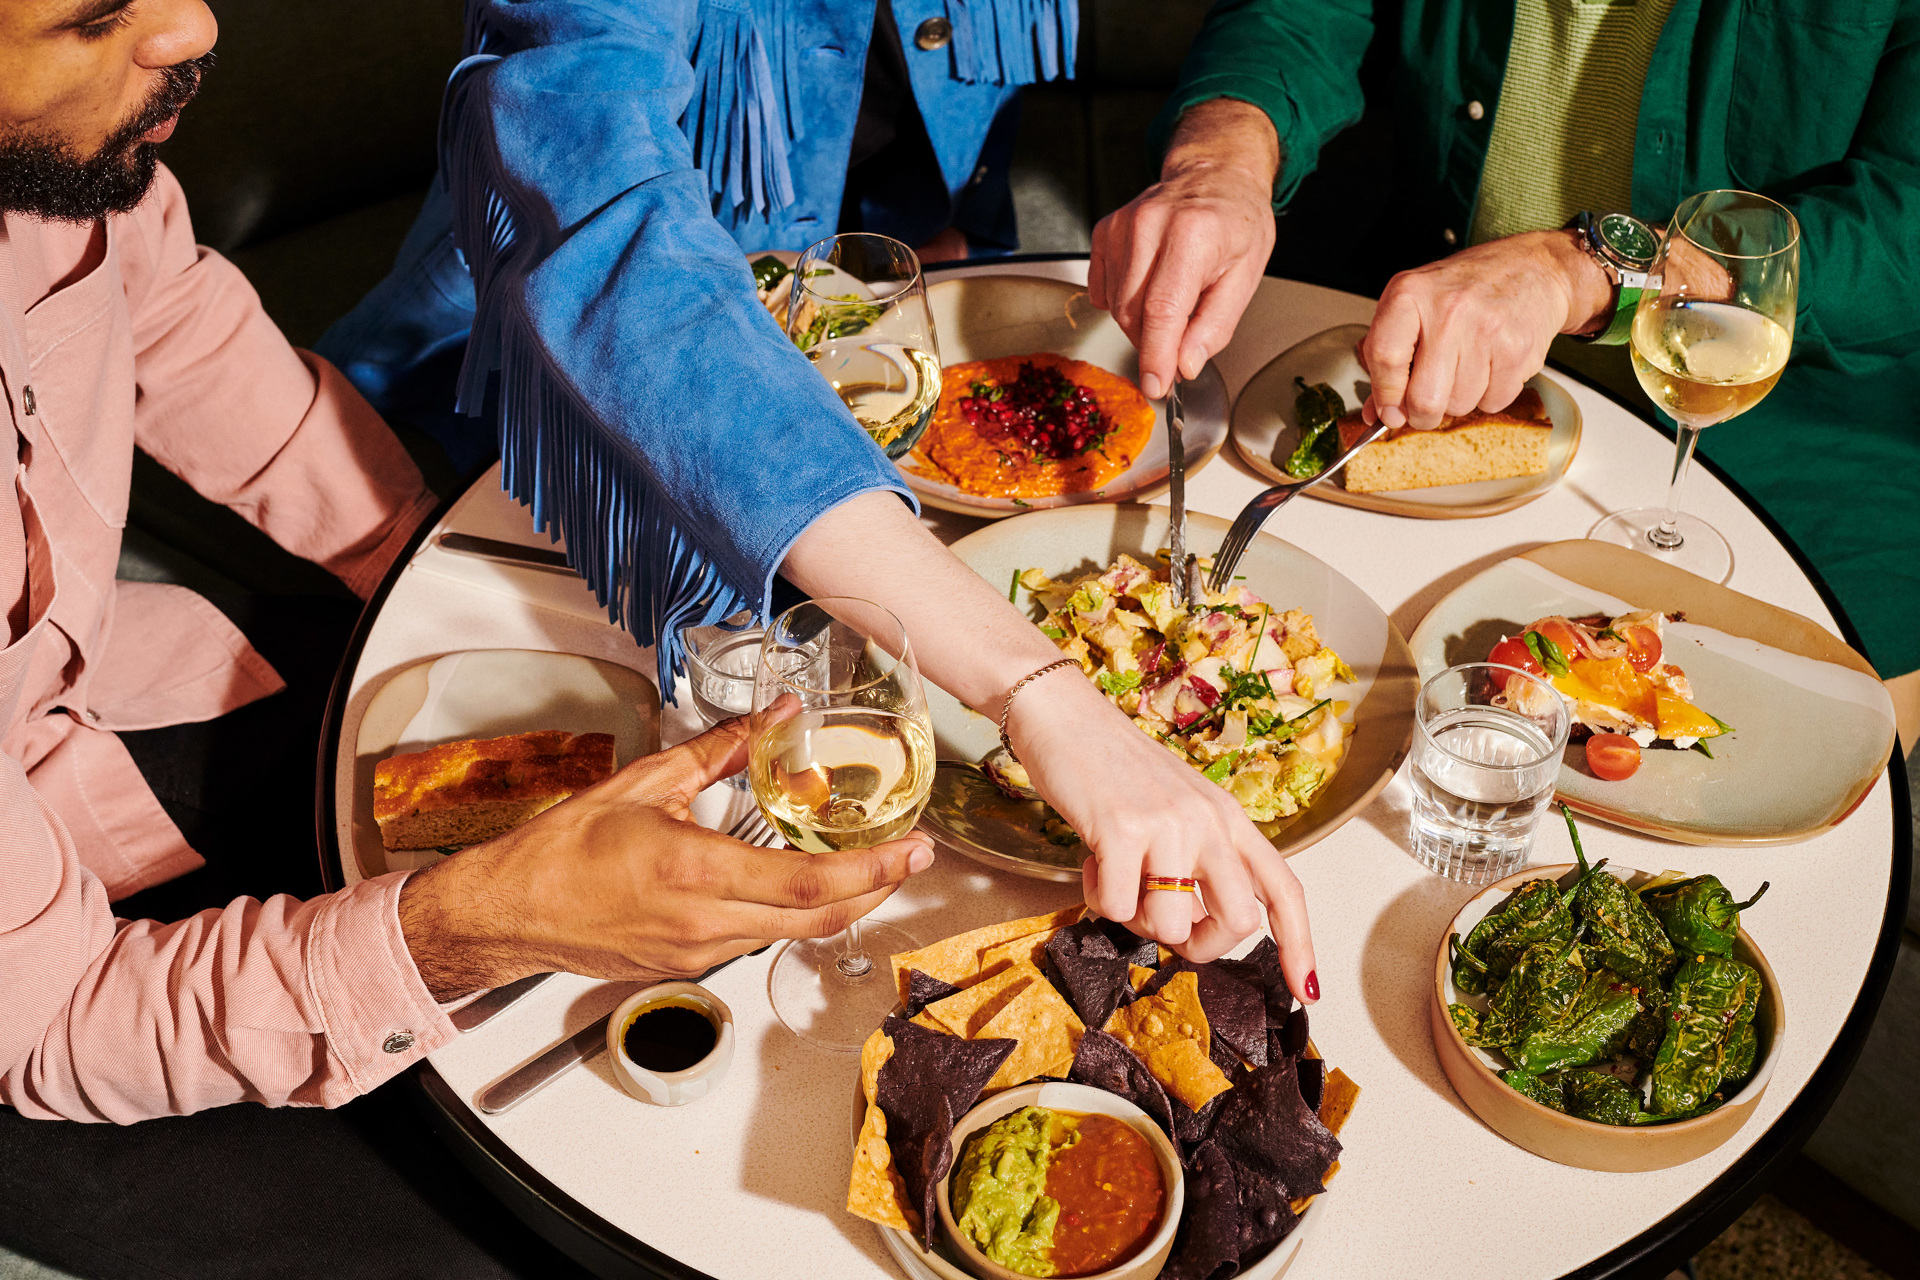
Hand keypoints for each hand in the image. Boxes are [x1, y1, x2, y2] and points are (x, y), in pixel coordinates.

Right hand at [397, 719, 933, 999]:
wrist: (508, 914)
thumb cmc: (559, 853)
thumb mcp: (646, 783)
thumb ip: (722, 750)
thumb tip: (777, 718)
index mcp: (695, 873)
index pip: (808, 884)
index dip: (872, 871)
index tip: (911, 850)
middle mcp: (704, 924)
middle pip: (818, 921)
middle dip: (878, 890)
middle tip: (913, 859)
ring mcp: (697, 954)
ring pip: (791, 935)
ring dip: (837, 904)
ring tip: (867, 866)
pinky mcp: (687, 967)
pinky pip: (755, 940)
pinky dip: (790, 915)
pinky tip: (799, 886)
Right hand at [1007, 671, 1317, 1001]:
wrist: (1065, 717)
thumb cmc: (1114, 769)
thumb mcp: (1176, 807)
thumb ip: (1196, 858)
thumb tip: (1192, 924)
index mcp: (1228, 818)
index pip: (1283, 888)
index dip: (1298, 944)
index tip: (1304, 989)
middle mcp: (1209, 821)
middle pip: (1239, 921)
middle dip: (1200, 945)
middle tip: (1162, 924)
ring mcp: (1169, 825)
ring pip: (1173, 925)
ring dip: (1138, 920)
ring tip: (1118, 878)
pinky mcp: (1123, 831)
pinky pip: (1118, 908)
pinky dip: (1099, 899)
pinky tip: (1094, 861)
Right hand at [1088, 98, 1278, 399]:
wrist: (1215, 175)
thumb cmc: (1236, 223)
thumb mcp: (1245, 277)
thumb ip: (1214, 326)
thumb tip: (1184, 364)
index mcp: (1193, 235)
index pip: (1163, 310)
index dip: (1156, 355)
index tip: (1155, 386)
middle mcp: (1150, 225)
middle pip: (1133, 312)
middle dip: (1153, 342)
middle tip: (1178, 346)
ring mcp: (1123, 225)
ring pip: (1116, 305)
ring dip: (1140, 323)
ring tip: (1171, 307)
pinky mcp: (1106, 230)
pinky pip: (1104, 288)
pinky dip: (1123, 302)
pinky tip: (1148, 289)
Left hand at [1358, 230, 1613, 430]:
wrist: (1534, 268)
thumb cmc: (1468, 287)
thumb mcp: (1416, 304)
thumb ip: (1389, 355)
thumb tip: (1374, 412)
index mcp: (1411, 294)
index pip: (1385, 358)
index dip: (1385, 396)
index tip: (1389, 412)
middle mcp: (1448, 310)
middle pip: (1424, 398)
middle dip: (1422, 414)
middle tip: (1426, 406)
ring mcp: (1486, 329)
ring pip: (1459, 405)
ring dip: (1459, 401)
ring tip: (1465, 369)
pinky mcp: (1518, 349)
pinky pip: (1493, 402)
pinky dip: (1489, 396)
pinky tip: (1491, 367)